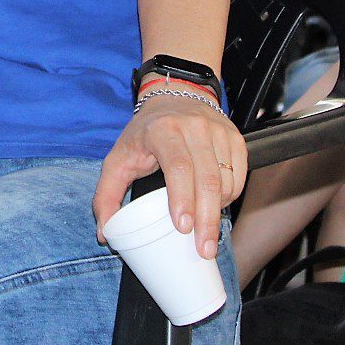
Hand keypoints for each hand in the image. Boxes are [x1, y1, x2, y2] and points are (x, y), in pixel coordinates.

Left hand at [92, 91, 246, 259]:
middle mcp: (194, 127)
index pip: (177, 167)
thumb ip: (106, 195)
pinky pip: (239, 176)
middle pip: (207, 179)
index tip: (183, 228)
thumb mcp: (118, 158)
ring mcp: (218, 131)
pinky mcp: (235, 139)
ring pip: (226, 180)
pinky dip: (230, 197)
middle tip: (203, 249)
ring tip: (207, 233)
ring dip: (219, 211)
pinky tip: (217, 208)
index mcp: (163, 131)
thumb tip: (104, 235)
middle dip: (207, 219)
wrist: (176, 95)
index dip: (182, 198)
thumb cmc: (145, 132)